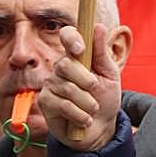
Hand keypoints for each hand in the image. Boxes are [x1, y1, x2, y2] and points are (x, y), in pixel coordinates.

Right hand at [37, 24, 120, 151]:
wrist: (100, 129)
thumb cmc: (105, 99)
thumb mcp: (110, 75)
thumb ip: (102, 53)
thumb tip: (98, 27)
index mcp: (77, 56)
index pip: (67, 36)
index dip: (71, 38)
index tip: (80, 48)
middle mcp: (60, 68)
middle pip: (66, 64)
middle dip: (86, 80)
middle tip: (95, 89)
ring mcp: (50, 85)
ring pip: (67, 88)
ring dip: (87, 103)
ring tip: (92, 109)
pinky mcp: (45, 103)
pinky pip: (63, 105)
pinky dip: (80, 115)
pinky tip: (84, 120)